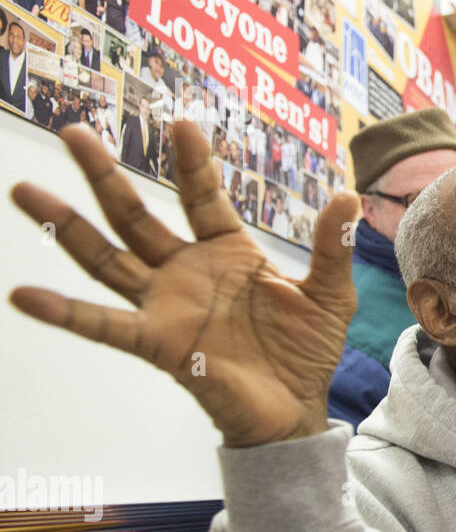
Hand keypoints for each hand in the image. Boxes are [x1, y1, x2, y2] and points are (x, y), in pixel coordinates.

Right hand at [10, 121, 358, 447]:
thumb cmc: (308, 349)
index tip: (180, 122)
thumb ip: (331, 247)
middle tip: (72, 132)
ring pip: (107, 258)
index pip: (201, 196)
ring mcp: (165, 306)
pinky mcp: (157, 343)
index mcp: (227, 252)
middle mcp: (186, 272)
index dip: (191, 162)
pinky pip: (103, 325)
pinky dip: (64, 312)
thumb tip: (347, 196)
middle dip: (104, 176)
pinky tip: (24, 295)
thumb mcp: (330, 293)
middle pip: (135, 216)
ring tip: (24, 191)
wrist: (296, 408)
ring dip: (67, 226)